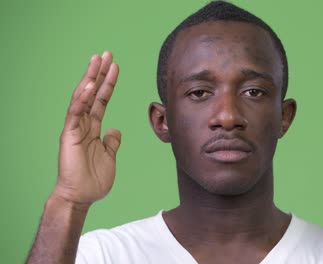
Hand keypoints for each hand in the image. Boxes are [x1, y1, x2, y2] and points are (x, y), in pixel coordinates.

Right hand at [53, 51, 120, 204]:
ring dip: (90, 78)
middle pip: (92, 93)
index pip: (101, 100)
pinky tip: (89, 84)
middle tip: (106, 54)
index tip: (115, 67)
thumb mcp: (109, 156)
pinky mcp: (69, 135)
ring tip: (98, 59)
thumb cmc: (93, 179)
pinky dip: (82, 99)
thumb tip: (115, 130)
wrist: (81, 196)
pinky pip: (75, 113)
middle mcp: (83, 125)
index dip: (108, 84)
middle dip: (99, 73)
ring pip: (82, 97)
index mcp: (93, 129)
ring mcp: (75, 128)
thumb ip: (111, 142)